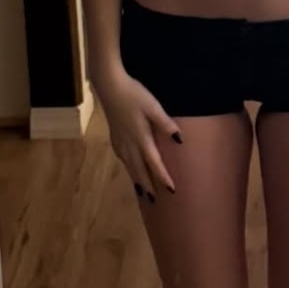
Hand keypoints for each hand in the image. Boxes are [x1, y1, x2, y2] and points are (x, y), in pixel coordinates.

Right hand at [96, 67, 182, 200]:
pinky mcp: (114, 136)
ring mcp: (120, 140)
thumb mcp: (153, 106)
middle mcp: (129, 143)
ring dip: (136, 179)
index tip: (171, 191)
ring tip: (141, 191)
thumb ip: (165, 123)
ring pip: (129, 166)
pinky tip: (129, 167)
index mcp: (141, 138)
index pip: (154, 163)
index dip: (163, 177)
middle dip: (147, 185)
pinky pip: (122, 158)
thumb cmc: (134, 94)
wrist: (109, 87)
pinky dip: (128, 167)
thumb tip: (179, 139)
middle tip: (154, 201)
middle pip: (139, 169)